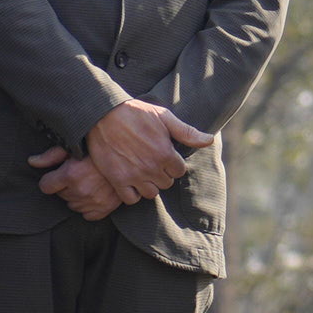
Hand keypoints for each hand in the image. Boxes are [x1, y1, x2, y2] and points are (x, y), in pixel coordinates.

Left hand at [28, 146, 125, 220]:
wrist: (130, 155)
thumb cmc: (99, 147)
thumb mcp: (74, 146)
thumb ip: (51, 156)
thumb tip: (31, 162)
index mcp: (71, 174)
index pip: (45, 186)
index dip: (50, 179)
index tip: (58, 174)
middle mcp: (81, 190)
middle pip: (60, 195)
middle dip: (65, 186)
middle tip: (78, 173)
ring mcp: (93, 201)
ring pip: (72, 205)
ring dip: (76, 196)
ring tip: (87, 182)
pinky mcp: (105, 209)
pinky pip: (87, 215)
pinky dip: (88, 207)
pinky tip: (93, 194)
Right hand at [86, 96, 214, 205]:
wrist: (103, 114)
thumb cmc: (135, 113)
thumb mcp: (164, 117)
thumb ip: (187, 132)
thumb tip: (209, 140)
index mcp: (165, 153)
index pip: (179, 171)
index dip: (173, 164)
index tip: (164, 155)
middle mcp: (152, 167)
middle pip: (166, 183)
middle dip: (162, 174)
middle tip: (152, 162)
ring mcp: (134, 175)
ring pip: (151, 193)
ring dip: (148, 185)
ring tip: (142, 172)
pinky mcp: (117, 180)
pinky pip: (130, 199)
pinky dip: (132, 194)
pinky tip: (130, 182)